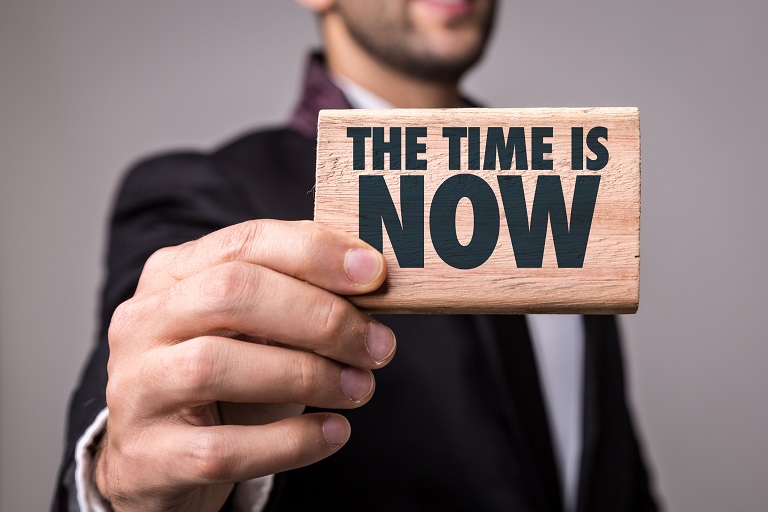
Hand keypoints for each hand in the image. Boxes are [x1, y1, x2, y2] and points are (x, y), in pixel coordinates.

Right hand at [94, 220, 394, 510]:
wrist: (160, 458)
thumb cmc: (224, 378)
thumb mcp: (253, 326)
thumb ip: (298, 296)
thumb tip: (374, 282)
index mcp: (174, 274)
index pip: (245, 242)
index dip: (315, 254)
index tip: (374, 274)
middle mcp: (144, 322)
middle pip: (231, 295)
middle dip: (319, 317)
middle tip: (378, 345)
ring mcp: (137, 388)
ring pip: (214, 366)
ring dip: (307, 375)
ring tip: (360, 388)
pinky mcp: (149, 455)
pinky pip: (223, 448)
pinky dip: (290, 442)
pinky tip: (333, 432)